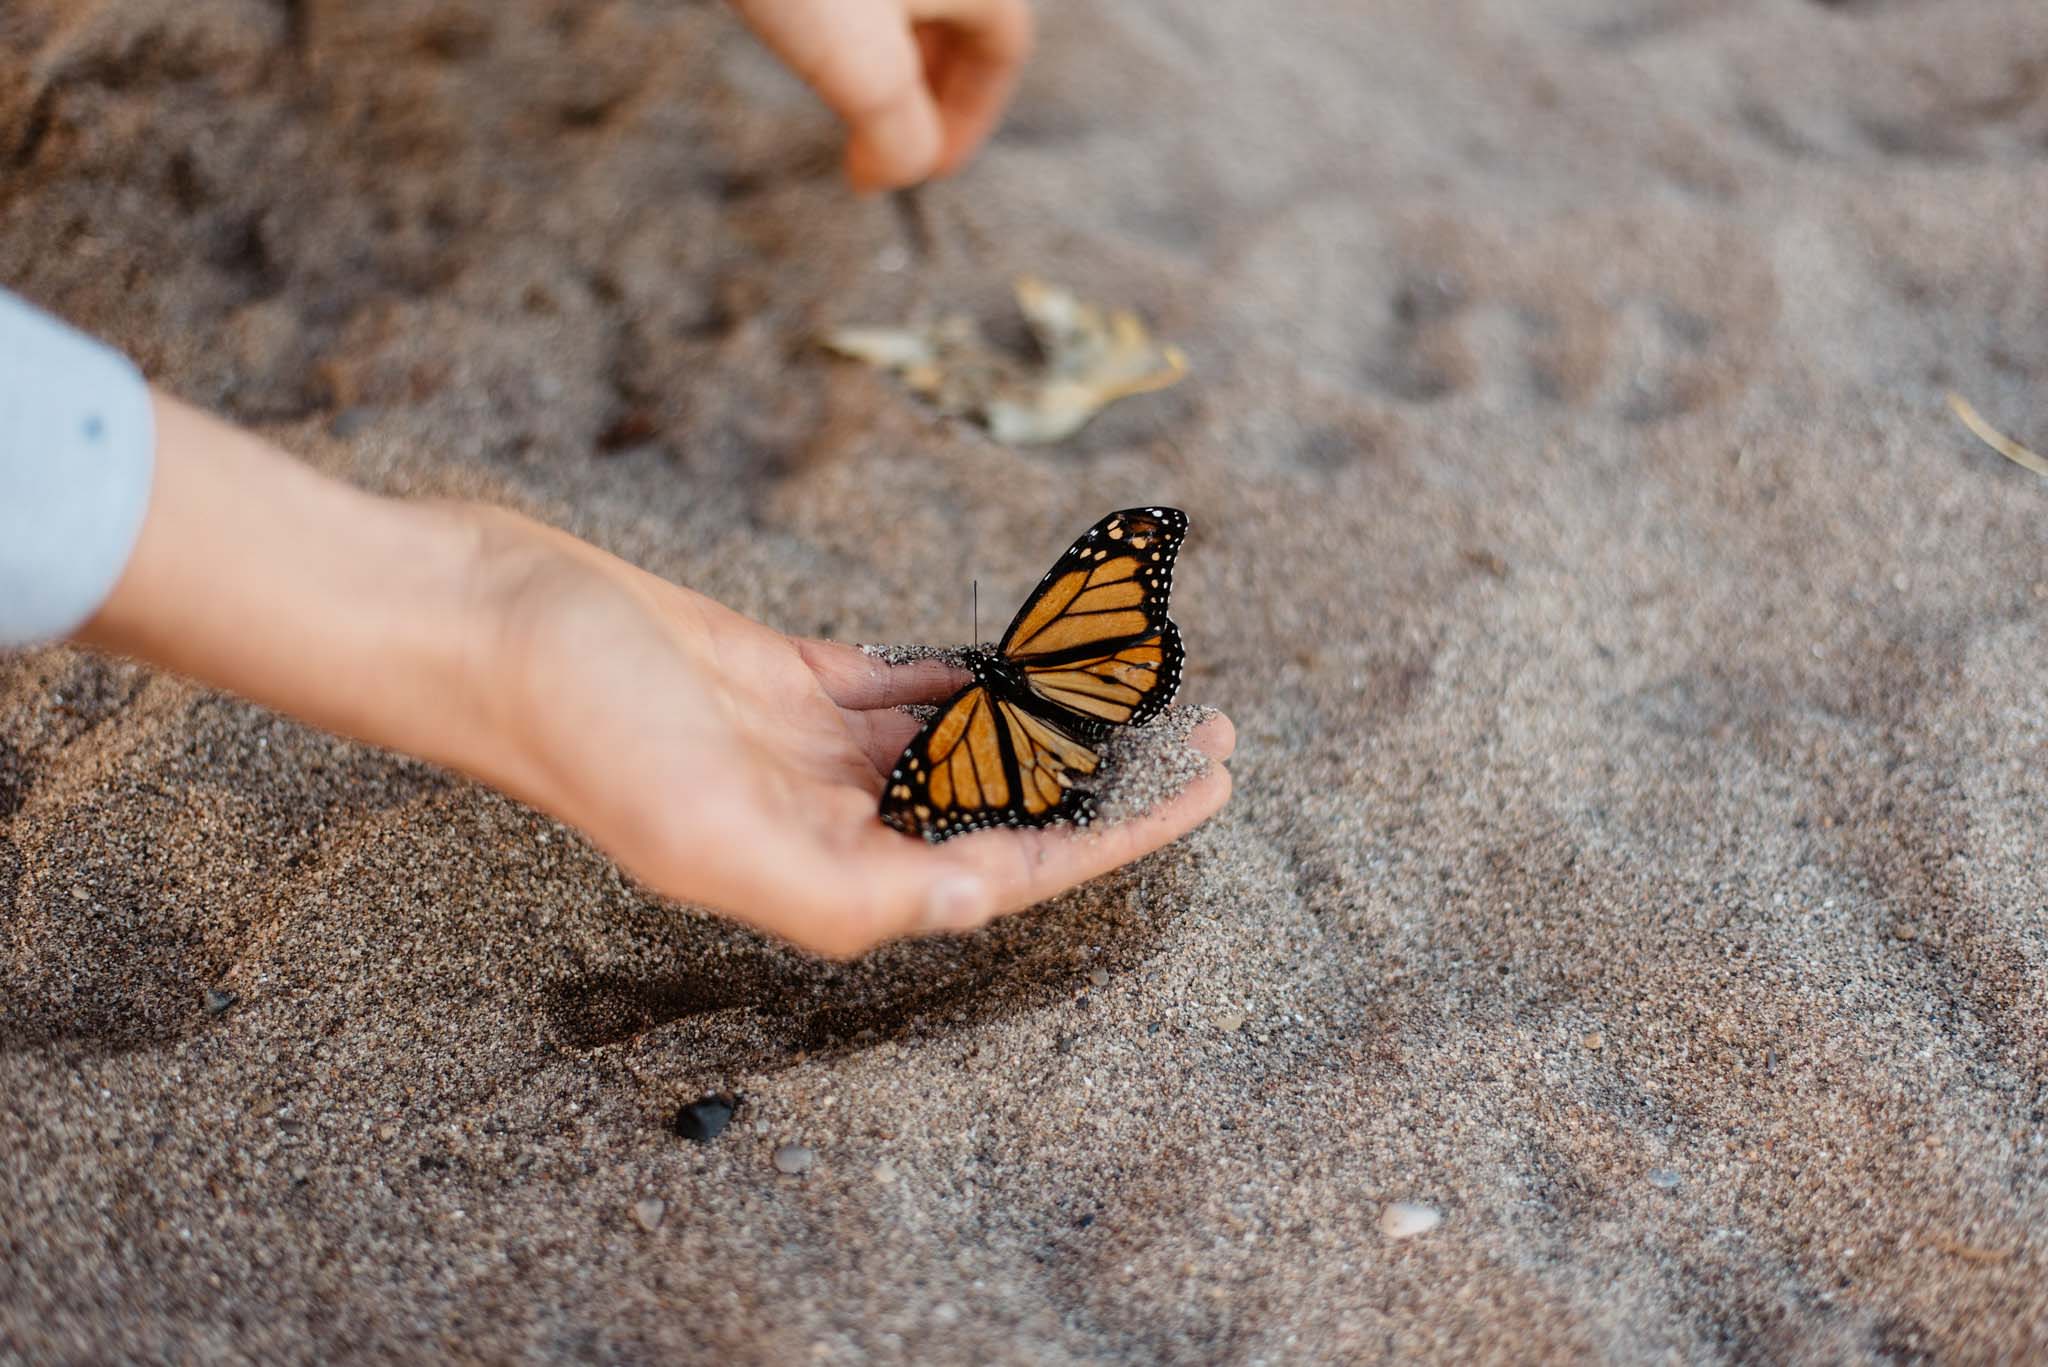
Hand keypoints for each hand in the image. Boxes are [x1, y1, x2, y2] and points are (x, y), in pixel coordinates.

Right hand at [82, 394, 1232, 958]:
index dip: (1118, 837)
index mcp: (819, 872)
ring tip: (1138, 684)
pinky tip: (1027, 659)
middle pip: (1001, 810)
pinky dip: (972, 672)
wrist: (480, 617)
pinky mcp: (784, 678)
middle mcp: (826, 821)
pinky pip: (907, 685)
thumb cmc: (571, 725)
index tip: (1208, 787)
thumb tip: (973, 899)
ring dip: (1049, 721)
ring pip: (963, 745)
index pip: (1005, 868)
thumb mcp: (699, 827)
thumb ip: (839, 886)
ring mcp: (808, 749)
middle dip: (1107, 777)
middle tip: (1206, 722)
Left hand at [730, 0, 1033, 189]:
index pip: (1002, 50)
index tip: (926, 166)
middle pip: (961, 13)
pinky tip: (809, 18)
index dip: (967, 120)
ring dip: (889, 44)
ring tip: (845, 84)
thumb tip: (896, 171)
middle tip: (887, 132)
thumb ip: (899, 139)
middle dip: (929, 84)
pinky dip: (853, 5)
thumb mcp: (866, 74)